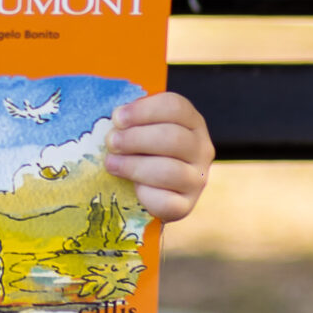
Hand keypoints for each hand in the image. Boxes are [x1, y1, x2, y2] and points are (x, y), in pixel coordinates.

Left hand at [103, 93, 213, 223]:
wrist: (152, 190)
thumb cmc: (142, 150)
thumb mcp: (141, 128)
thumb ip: (131, 120)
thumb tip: (114, 119)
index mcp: (192, 121)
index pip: (175, 107)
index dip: (143, 110)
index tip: (117, 118)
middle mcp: (201, 148)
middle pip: (173, 137)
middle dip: (135, 139)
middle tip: (111, 142)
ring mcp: (197, 179)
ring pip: (169, 171)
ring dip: (133, 166)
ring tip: (111, 163)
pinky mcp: (187, 205)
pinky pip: (166, 202)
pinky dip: (145, 194)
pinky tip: (132, 188)